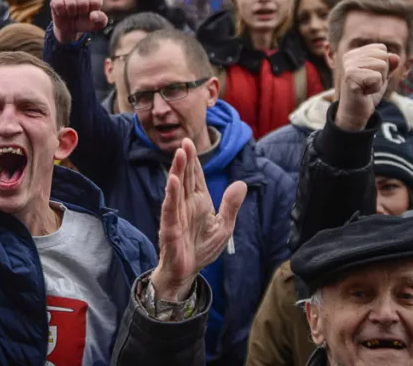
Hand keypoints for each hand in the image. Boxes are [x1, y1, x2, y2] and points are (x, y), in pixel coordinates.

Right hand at [50, 0, 108, 42]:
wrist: (70, 27)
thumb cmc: (85, 22)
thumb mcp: (97, 24)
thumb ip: (101, 20)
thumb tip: (93, 16)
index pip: (95, 1)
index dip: (92, 12)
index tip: (90, 13)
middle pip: (83, 2)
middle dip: (81, 13)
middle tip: (79, 13)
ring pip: (70, 3)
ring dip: (71, 13)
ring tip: (72, 13)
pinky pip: (59, 4)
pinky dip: (61, 12)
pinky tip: (63, 12)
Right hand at [151, 138, 246, 301]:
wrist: (188, 272)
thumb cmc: (202, 249)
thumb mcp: (224, 226)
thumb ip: (231, 205)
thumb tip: (242, 183)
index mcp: (199, 202)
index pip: (195, 177)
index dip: (194, 160)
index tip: (191, 143)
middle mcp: (186, 204)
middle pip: (185, 177)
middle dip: (185, 159)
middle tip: (185, 141)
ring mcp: (176, 214)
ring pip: (176, 188)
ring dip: (176, 170)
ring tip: (179, 154)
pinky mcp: (170, 226)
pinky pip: (170, 207)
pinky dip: (170, 193)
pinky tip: (172, 180)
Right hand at [336, 43, 400, 130]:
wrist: (356, 112)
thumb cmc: (367, 92)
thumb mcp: (383, 75)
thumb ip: (390, 64)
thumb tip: (395, 57)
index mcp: (355, 53)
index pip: (382, 48)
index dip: (383, 65)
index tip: (371, 76)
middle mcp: (349, 56)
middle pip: (383, 56)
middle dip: (383, 73)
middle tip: (369, 83)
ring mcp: (348, 65)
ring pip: (382, 65)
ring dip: (379, 81)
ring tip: (366, 87)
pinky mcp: (350, 76)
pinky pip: (376, 77)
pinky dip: (375, 88)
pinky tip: (364, 92)